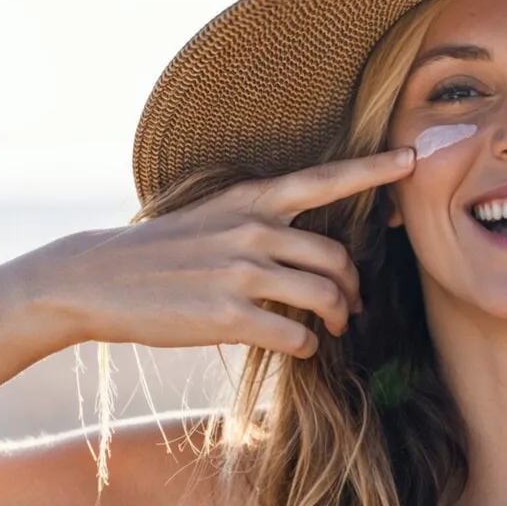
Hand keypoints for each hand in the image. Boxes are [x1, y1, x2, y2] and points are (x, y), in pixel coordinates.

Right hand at [25, 148, 415, 357]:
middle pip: (337, 259)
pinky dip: (306, 345)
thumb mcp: (213, 216)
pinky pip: (295, 335)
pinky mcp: (227, 317)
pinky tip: (298, 347)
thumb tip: (312, 251)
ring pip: (323, 298)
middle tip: (352, 306)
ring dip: (337, 319)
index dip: (374, 169)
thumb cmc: (162, 249)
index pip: (326, 178)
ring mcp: (240, 273)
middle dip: (353, 287)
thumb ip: (262, 223)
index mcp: (252, 200)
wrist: (94, 279)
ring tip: (332, 328)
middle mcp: (252, 230)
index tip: (412, 158)